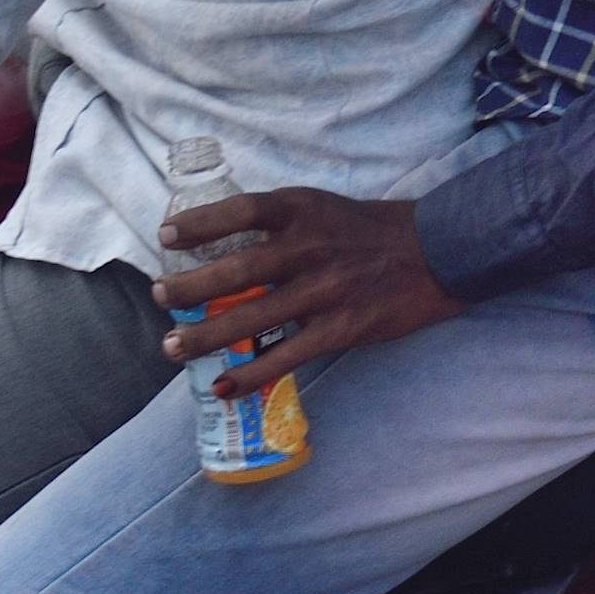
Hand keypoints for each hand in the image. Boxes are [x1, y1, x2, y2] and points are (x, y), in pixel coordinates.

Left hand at [160, 186, 460, 384]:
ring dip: (208, 335)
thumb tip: (218, 246)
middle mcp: (311, 248)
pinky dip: (251, 373)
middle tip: (159, 296)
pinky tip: (223, 386)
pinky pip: (288, 355)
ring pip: (255, 316)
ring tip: (172, 347)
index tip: (166, 236)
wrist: (435, 252)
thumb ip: (277, 224)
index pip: (243, 211)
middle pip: (240, 268)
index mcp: (303, 210)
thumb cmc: (365, 230)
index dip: (201, 223)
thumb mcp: (320, 208)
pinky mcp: (342, 328)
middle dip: (192, 286)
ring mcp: (326, 291)